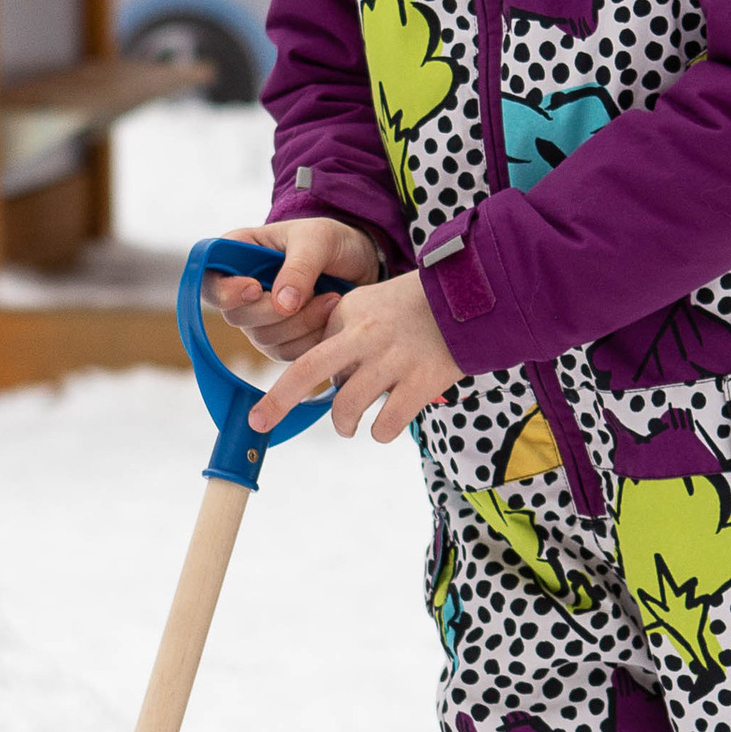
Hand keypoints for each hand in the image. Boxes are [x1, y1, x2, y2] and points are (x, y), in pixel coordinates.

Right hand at [209, 217, 380, 360]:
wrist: (360, 263)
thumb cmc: (332, 241)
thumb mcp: (318, 240)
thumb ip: (299, 267)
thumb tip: (281, 306)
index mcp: (238, 255)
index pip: (209, 280)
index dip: (225, 291)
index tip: (256, 288)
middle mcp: (241, 290)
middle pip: (236, 316)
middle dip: (277, 311)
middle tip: (317, 294)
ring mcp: (259, 319)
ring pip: (264, 338)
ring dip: (302, 324)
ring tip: (333, 300)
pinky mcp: (281, 341)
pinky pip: (287, 353)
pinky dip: (312, 339)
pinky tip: (331, 318)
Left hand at [249, 264, 461, 443]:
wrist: (471, 299)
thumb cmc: (416, 307)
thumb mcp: (371, 303)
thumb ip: (344, 333)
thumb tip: (329, 381)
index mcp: (347, 313)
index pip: (312, 354)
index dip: (306, 378)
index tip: (299, 392)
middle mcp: (364, 336)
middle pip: (306, 370)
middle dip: (277, 400)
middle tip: (259, 422)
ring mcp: (392, 360)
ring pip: (346, 406)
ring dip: (343, 424)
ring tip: (349, 427)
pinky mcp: (420, 382)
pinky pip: (386, 424)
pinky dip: (380, 432)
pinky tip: (384, 427)